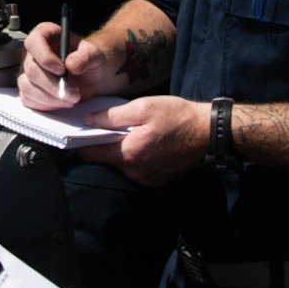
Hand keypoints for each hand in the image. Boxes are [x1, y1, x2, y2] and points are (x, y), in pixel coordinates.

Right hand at [18, 22, 127, 108]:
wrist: (91, 76)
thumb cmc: (89, 60)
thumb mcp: (94, 54)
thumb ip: (85, 56)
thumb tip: (72, 64)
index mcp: (45, 35)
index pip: (34, 42)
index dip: (45, 58)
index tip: (62, 70)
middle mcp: (33, 53)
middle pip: (31, 70)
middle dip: (53, 86)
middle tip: (73, 93)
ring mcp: (28, 72)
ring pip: (27, 87)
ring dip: (50, 98)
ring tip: (71, 98)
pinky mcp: (29, 89)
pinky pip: (28, 99)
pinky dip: (46, 105)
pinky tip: (61, 102)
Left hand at [76, 95, 209, 185]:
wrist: (209, 133)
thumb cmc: (177, 116)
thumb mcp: (143, 107)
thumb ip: (112, 116)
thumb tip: (88, 121)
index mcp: (129, 154)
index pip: (90, 153)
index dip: (81, 140)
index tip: (79, 129)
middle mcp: (135, 172)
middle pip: (105, 158)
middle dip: (104, 142)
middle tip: (110, 123)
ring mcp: (146, 178)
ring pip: (120, 163)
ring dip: (121, 148)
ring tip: (133, 130)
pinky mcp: (156, 179)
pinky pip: (135, 167)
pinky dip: (135, 155)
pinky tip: (145, 140)